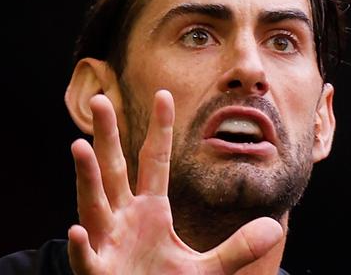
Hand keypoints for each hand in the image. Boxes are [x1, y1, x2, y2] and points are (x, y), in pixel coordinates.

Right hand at [67, 89, 283, 274]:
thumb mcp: (206, 270)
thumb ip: (236, 248)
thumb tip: (274, 228)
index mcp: (149, 212)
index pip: (154, 162)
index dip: (160, 130)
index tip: (163, 94)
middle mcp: (123, 220)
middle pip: (114, 172)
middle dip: (106, 137)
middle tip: (100, 100)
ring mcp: (107, 246)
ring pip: (93, 206)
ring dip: (87, 178)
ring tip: (79, 146)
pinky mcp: (98, 274)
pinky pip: (87, 259)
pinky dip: (81, 247)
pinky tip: (77, 231)